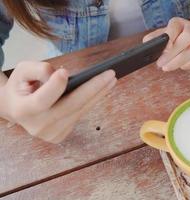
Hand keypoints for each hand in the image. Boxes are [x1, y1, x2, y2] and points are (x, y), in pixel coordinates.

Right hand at [0, 61, 116, 142]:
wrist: (16, 108)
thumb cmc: (20, 86)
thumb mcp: (22, 71)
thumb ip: (38, 70)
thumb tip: (62, 75)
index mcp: (23, 110)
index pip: (41, 100)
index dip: (54, 87)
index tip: (64, 72)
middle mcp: (38, 126)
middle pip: (71, 106)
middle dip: (93, 88)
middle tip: (110, 74)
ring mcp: (52, 133)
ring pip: (80, 110)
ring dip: (99, 93)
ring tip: (111, 79)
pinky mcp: (62, 135)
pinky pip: (80, 114)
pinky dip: (92, 100)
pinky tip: (103, 89)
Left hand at [143, 17, 189, 70]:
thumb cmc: (175, 37)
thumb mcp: (163, 34)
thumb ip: (153, 38)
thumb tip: (147, 44)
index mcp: (179, 23)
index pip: (175, 27)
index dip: (169, 37)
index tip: (163, 49)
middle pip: (187, 38)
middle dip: (172, 53)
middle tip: (161, 64)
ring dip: (177, 62)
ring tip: (166, 68)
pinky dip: (185, 65)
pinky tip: (179, 65)